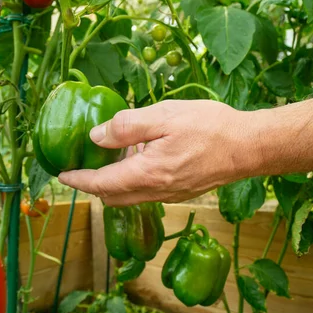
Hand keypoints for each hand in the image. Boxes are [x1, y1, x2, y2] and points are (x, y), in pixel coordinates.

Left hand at [58, 100, 259, 205]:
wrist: (250, 147)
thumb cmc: (210, 127)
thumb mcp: (164, 116)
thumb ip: (127, 127)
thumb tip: (96, 136)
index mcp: (147, 173)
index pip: (101, 184)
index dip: (78, 180)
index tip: (62, 174)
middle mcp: (156, 191)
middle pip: (112, 197)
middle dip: (93, 185)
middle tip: (82, 165)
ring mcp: (170, 195)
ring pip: (130, 196)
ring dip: (115, 182)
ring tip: (113, 155)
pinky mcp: (182, 192)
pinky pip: (148, 192)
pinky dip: (134, 181)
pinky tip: (142, 158)